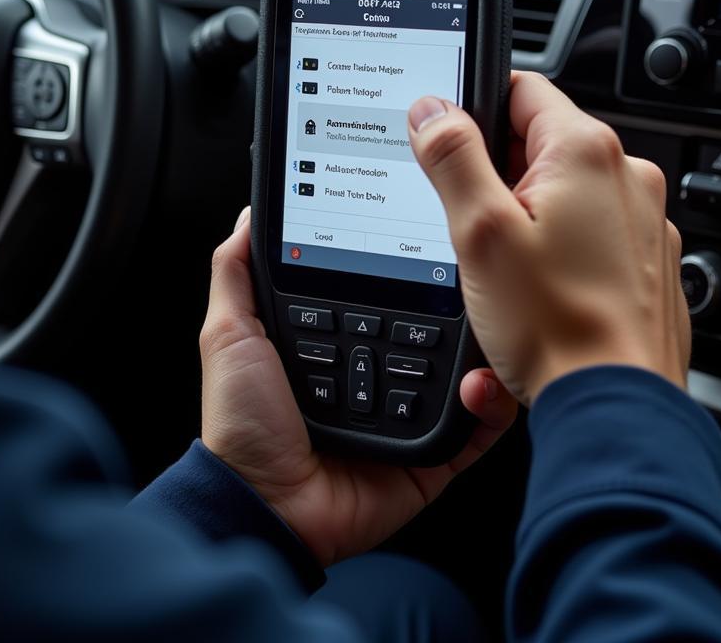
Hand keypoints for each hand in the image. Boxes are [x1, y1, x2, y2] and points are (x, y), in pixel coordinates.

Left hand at [200, 209, 517, 567]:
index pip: (384, 293)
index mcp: (337, 341)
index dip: (408, 266)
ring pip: (463, 373)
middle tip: (474, 276)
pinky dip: (491, 407)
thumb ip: (237, 273)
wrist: (260, 504)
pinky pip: (475, 430)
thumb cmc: (240, 423)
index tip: (428, 233)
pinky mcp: (430, 456)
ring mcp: (405, 414)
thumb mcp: (228, 334)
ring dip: (483, 350)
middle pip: (431, 328)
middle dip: (458, 302)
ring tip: (487, 326)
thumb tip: (249, 217)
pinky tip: (482, 383)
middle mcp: (376, 373)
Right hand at [408, 72, 690, 408]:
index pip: (520, 88)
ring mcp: (641, 221)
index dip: (474, 108)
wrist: (615, 405)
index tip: (449, 142)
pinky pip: (586, 235)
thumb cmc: (557, 325)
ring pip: (559, 194)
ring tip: (505, 269)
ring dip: (523, 219)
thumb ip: (452, 158)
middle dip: (495, 178)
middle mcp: (626, 176)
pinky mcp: (644, 261)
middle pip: (537, 145)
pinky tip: (535, 292)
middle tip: (472, 225)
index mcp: (585, 151)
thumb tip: (432, 110)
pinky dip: (555, 252)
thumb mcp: (480, 232)